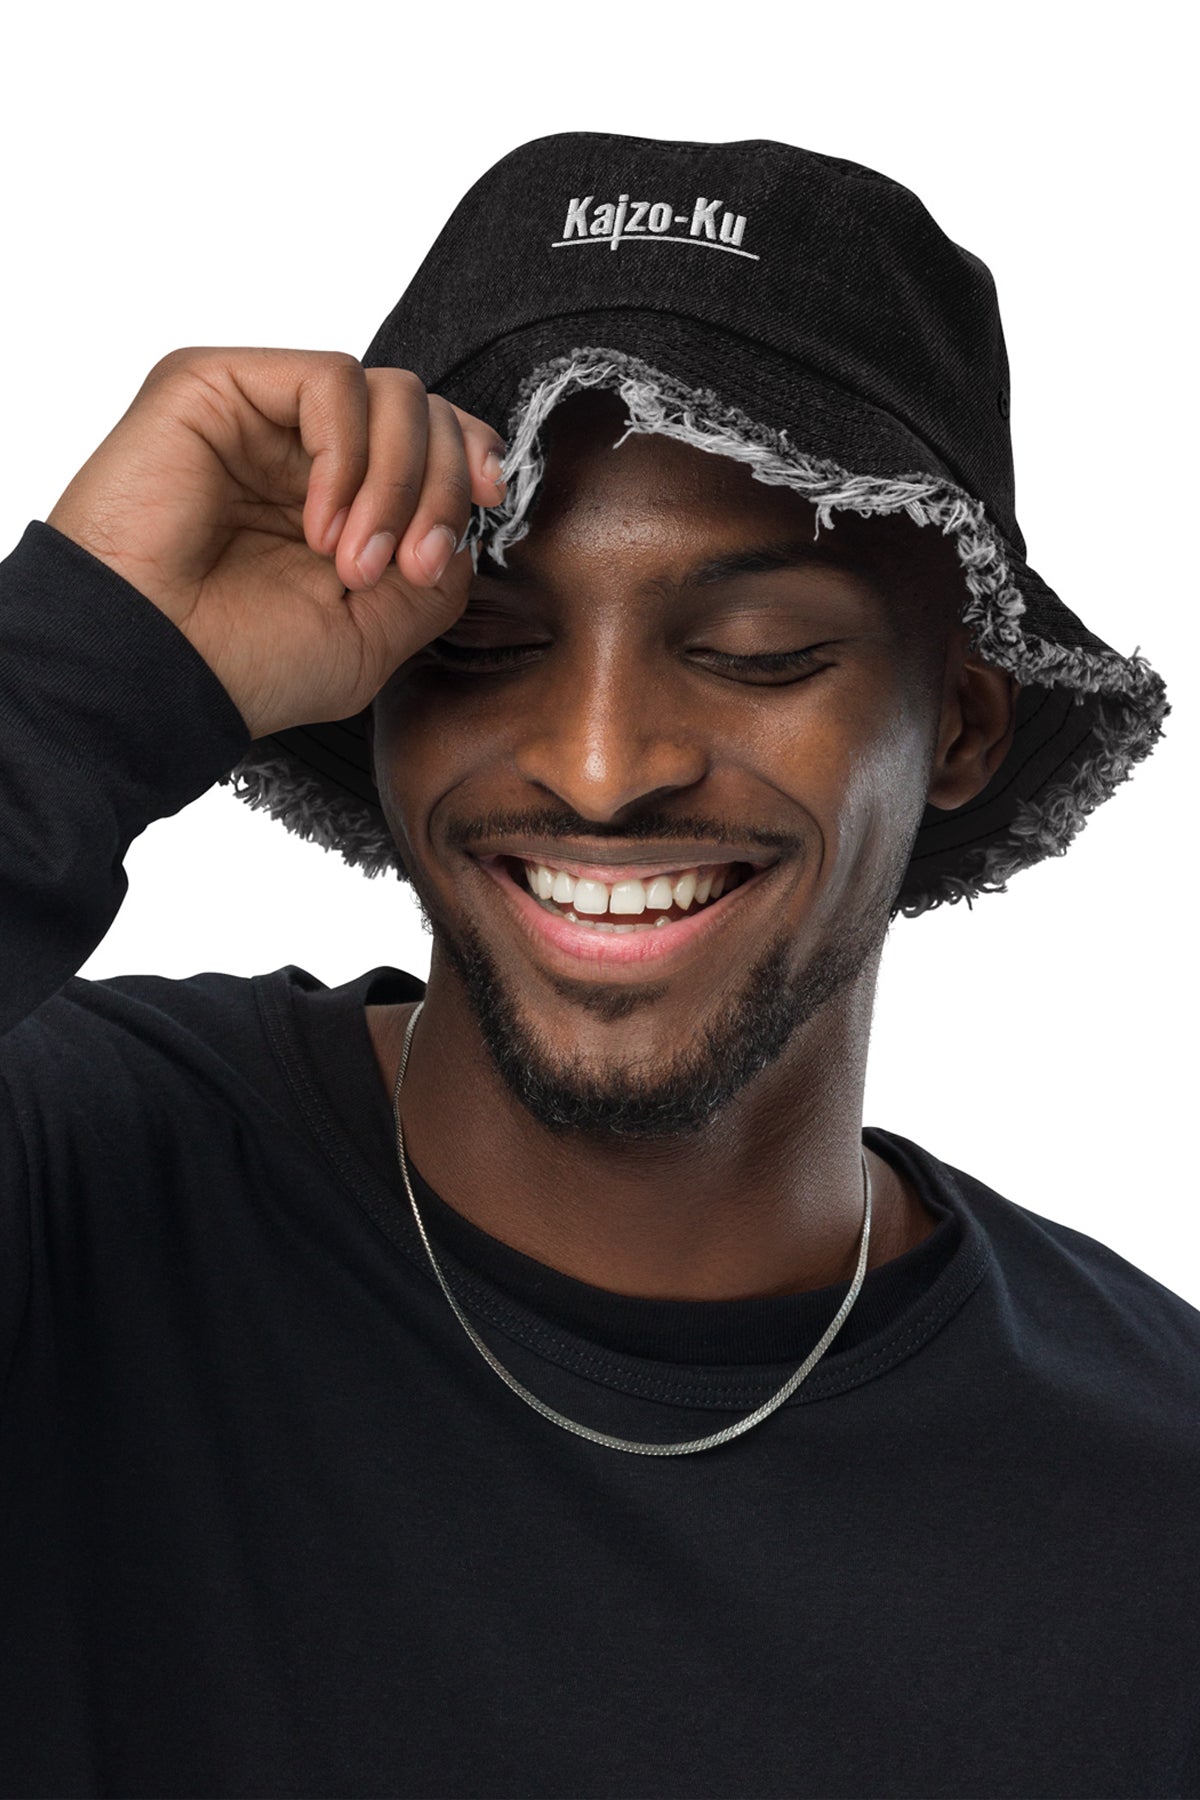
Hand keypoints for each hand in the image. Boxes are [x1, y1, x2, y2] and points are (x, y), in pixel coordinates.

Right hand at [46, 346, 507, 738]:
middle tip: (409, 566)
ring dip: (396, 483)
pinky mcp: (216, 386)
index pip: (431, 441)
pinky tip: (317, 523)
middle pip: (423, 411)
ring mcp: (260, 418)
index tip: (487, 505)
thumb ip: (433, 576)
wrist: (155, 671)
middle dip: (441, 488)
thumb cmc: (244, 666)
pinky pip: (330, 381)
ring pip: (389, 392)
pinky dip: (348, 456)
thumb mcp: (371, 638)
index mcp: (338, 505)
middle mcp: (300, 454)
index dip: (471, 459)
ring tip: (353, 561)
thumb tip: (463, 526)